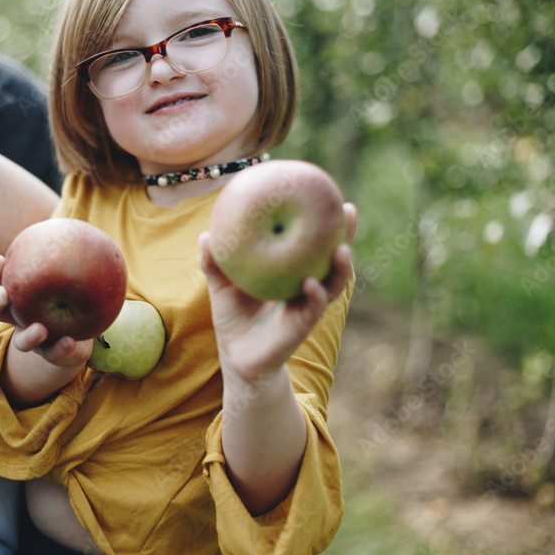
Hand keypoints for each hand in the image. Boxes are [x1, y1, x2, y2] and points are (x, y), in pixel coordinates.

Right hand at [0, 255, 92, 370]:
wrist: (83, 332)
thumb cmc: (74, 294)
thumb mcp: (72, 274)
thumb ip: (72, 256)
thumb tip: (80, 227)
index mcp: (19, 296)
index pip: (0, 280)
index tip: (1, 260)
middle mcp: (19, 319)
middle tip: (3, 295)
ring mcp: (34, 340)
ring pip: (21, 342)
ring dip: (27, 336)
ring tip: (39, 329)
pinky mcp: (53, 355)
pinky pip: (55, 354)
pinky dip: (62, 349)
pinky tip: (72, 342)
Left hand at [199, 203, 356, 382]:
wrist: (237, 357)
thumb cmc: (233, 318)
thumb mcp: (222, 285)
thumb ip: (214, 262)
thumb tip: (205, 235)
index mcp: (292, 273)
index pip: (314, 244)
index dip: (324, 223)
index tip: (332, 197)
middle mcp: (306, 287)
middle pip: (333, 259)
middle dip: (346, 236)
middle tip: (349, 212)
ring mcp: (307, 306)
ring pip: (332, 284)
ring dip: (340, 267)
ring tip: (341, 250)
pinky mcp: (301, 326)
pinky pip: (312, 309)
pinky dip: (314, 295)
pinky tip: (310, 284)